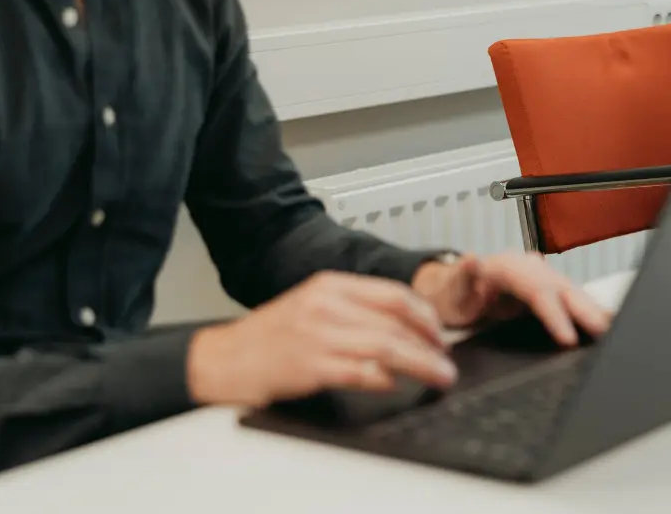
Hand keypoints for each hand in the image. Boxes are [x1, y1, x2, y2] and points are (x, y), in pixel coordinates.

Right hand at [185, 271, 455, 407]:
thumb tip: (402, 325)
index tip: (441, 334)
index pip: (393, 293)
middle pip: (395, 321)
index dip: (425, 316)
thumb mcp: (312, 306)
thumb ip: (353, 310)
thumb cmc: (268, 337)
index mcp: (329, 285)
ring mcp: (317, 335)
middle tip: (447, 362)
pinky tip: (395, 384)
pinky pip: (359, 371)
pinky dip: (383, 379)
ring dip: (419, 364)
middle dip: (430, 344)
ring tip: (438, 376)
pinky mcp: (309, 366)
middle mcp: (326, 305)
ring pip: (385, 346)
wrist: (223, 359)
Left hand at [412, 252, 612, 347]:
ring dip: (593, 310)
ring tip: (615, 327)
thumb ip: (462, 276)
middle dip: (586, 311)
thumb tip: (471, 259)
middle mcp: (529, 268)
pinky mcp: (546, 291)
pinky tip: (606, 321)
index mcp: (509, 266)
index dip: (555, 315)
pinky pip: (570, 299)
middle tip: (606, 332)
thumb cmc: (451, 294)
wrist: (450, 292)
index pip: (537, 292)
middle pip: (562, 289)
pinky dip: (588, 310)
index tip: (568, 338)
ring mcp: (540, 278)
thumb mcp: (451, 290)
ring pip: (571, 292)